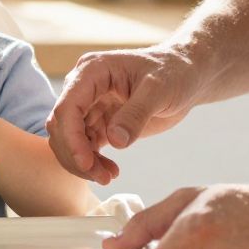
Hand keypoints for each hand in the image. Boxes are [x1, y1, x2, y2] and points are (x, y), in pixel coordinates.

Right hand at [46, 46, 205, 183]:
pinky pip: (85, 146)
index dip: (72, 137)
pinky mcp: (100, 123)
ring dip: (82, 162)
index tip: (86, 163)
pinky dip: (92, 162)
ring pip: (69, 140)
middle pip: (62, 127)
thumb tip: (115, 141)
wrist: (186, 76)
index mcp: (92, 71)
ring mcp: (91, 106)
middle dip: (76, 154)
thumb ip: (136, 113)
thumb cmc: (173, 72)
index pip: (68, 106)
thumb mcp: (159, 90)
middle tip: (102, 177)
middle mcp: (84, 88)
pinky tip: (111, 171)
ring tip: (108, 177)